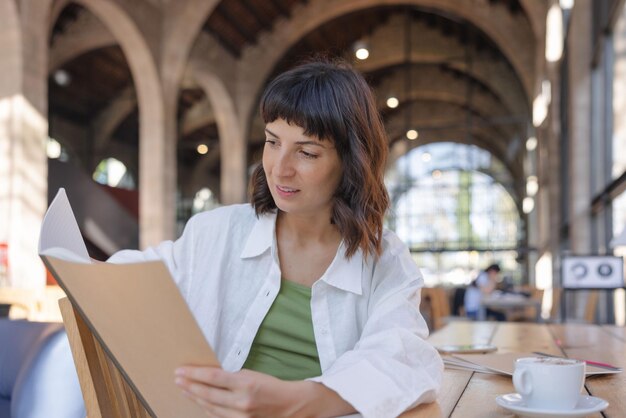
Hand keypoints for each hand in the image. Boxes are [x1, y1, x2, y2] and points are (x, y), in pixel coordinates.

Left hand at [175, 366, 309, 417]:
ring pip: (209, 406)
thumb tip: (209, 374)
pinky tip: (198, 402)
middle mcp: (241, 401)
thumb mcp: (253, 374)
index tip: (180, 370)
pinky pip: (217, 416)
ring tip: (183, 389)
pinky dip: (205, 408)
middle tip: (177, 378)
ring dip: (194, 397)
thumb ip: (232, 376)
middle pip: (207, 393)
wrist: (291, 405)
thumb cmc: (272, 386)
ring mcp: (240, 415)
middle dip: (189, 385)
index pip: (213, 377)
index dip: (194, 374)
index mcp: (246, 383)